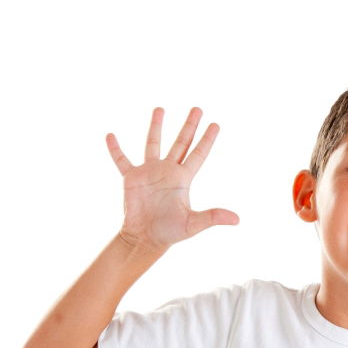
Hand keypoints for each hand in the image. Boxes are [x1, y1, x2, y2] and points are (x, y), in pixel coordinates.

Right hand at [106, 107, 238, 249]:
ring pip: (153, 144)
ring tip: (160, 108)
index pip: (198, 154)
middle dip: (189, 126)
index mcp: (183, 179)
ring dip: (156, 127)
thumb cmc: (170, 232)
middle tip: (198, 108)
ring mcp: (149, 172)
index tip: (216, 124)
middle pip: (181, 143)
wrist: (146, 238)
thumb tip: (237, 220)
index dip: (207, 140)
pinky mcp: (132, 178)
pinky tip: (110, 135)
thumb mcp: (193, 224)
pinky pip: (122, 160)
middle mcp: (168, 171)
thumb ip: (213, 217)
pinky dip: (115, 149)